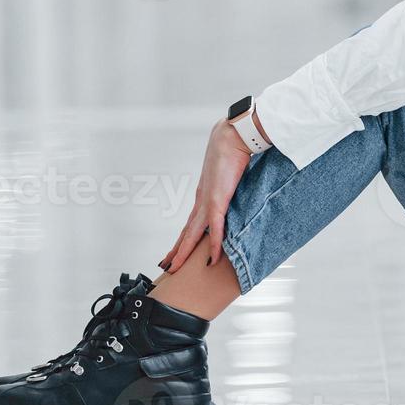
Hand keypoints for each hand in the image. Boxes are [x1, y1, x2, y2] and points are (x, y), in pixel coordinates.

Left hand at [160, 117, 252, 271]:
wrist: (232, 136)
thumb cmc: (233, 147)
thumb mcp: (231, 171)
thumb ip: (232, 183)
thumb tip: (238, 186)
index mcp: (205, 194)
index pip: (191, 221)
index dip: (184, 237)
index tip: (177, 249)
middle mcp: (202, 200)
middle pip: (186, 231)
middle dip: (176, 250)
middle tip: (166, 266)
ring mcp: (208, 201)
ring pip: (192, 234)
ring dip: (183, 252)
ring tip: (173, 268)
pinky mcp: (218, 201)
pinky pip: (215, 229)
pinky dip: (213, 245)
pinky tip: (210, 259)